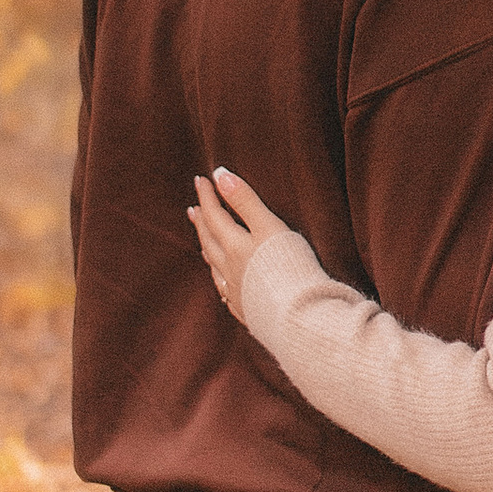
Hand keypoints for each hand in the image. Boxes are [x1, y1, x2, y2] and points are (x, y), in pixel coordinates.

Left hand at [189, 167, 291, 323]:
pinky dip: (221, 279)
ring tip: (203, 242)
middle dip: (202, 222)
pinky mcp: (248, 311)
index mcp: (235, 246)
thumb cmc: (289, 268)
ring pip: (215, 268)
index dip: (208, 196)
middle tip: (194, 209)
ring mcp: (237, 292)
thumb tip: (219, 174)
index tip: (201, 179)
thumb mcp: (269, 226)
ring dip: (208, 250)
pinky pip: (227, 291)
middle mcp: (230, 269)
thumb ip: (245, 200)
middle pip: (209, 241)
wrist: (299, 317)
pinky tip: (224, 282)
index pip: (215, 215)